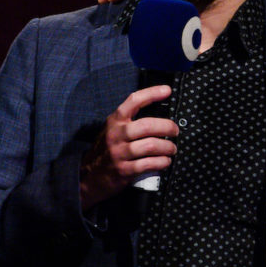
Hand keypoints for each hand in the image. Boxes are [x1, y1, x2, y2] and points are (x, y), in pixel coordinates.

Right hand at [79, 85, 177, 208]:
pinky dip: (162, 162)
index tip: (167, 90)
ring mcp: (119, 153)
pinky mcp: (124, 170)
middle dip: (167, 127)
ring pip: (150, 145)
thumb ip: (130, 121)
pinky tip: (165, 161)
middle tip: (175, 131)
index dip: (152, 93)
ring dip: (167, 147)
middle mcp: (116, 134)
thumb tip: (160, 113)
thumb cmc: (107, 149)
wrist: (90, 176)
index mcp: (115, 121)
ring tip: (172, 149)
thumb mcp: (113, 130)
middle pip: (147, 126)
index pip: (134, 101)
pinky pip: (149, 164)